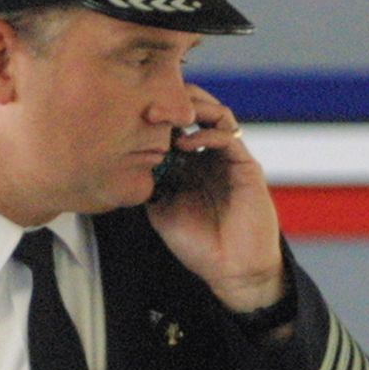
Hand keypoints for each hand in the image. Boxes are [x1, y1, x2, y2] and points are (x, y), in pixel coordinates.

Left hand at [146, 85, 287, 311]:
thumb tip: (122, 164)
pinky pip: (228, 137)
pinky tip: (184, 142)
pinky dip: (205, 133)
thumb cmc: (197, 244)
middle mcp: (210, 155)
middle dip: (174, 100)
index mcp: (190, 163)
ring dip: (193, 108)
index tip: (129, 112)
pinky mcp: (246, 166)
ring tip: (167, 114)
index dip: (156, 115)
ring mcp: (229, 158)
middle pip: (197, 111)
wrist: (231, 269)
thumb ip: (148, 184)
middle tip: (148, 102)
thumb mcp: (160, 210)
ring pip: (216, 115)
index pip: (175, 125)